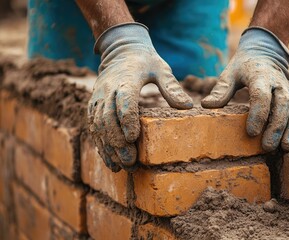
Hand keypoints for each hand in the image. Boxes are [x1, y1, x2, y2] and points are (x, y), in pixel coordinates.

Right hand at [88, 23, 192, 171]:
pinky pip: (93, 127)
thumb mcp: (161, 68)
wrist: (119, 50)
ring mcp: (98, 98)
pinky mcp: (93, 105)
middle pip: (107, 117)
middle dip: (117, 142)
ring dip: (108, 147)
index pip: (124, 100)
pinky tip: (110, 160)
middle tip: (130, 161)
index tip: (132, 138)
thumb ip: (172, 87)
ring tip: (121, 166)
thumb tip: (187, 106)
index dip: (127, 120)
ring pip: (98, 125)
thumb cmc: (145, 61)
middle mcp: (107, 90)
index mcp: (126, 79)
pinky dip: (100, 144)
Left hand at [202, 28, 288, 151]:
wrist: (264, 52)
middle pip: (282, 104)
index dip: (257, 114)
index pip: (260, 96)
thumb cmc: (242, 67)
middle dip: (276, 127)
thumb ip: (220, 90)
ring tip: (286, 147)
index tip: (251, 133)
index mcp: (260, 75)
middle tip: (267, 147)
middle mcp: (278, 82)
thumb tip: (206, 105)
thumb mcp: (229, 74)